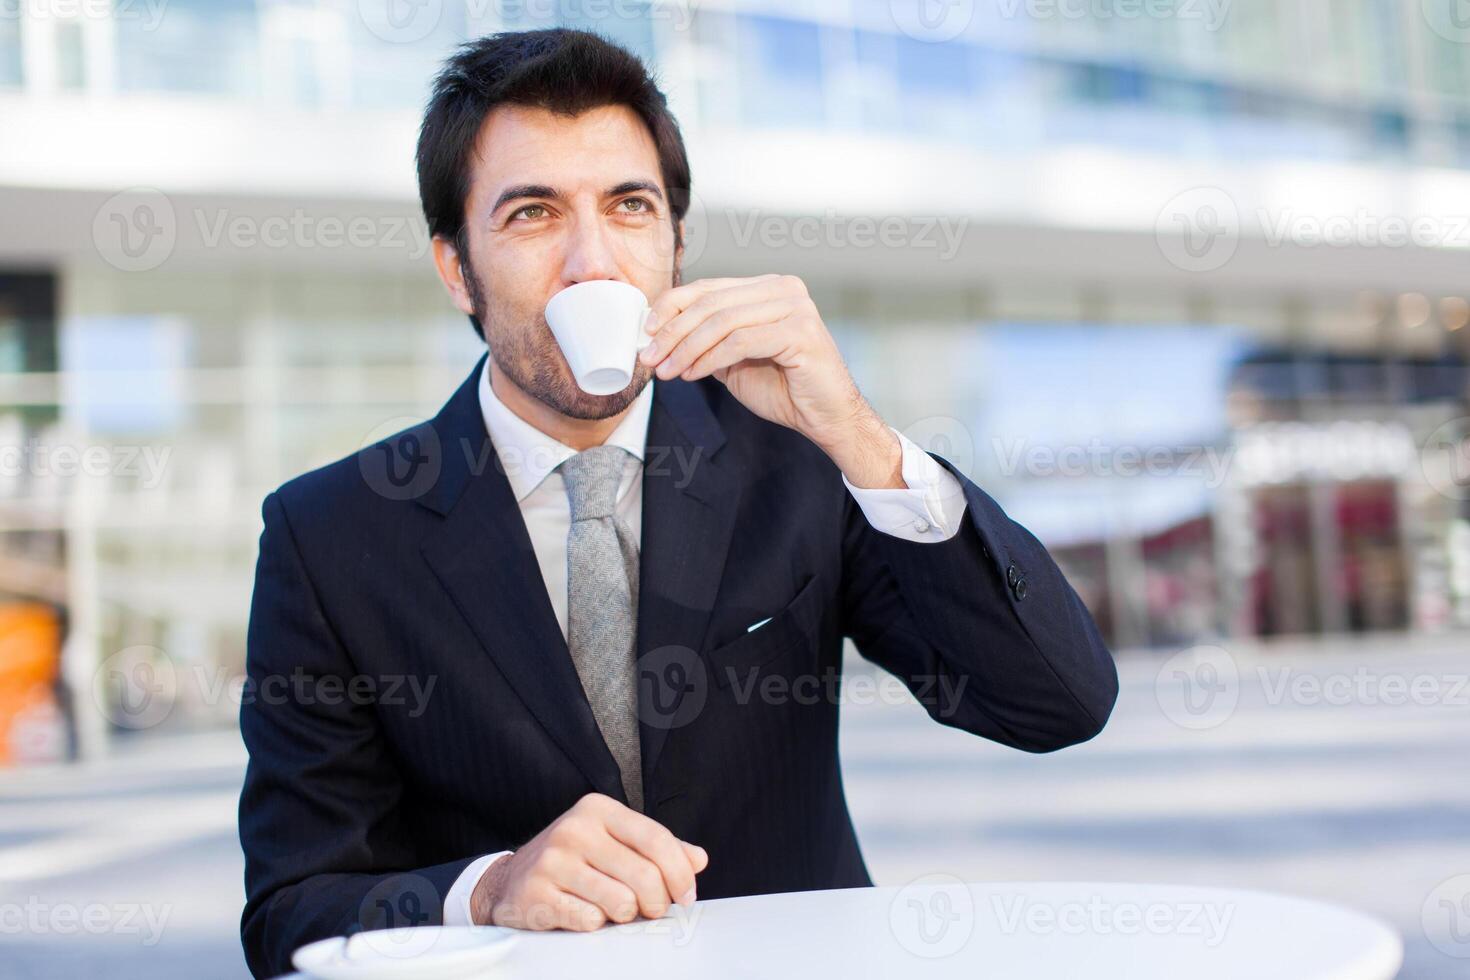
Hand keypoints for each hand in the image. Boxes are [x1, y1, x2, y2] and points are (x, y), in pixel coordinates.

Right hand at [469, 792, 707, 929]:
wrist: (509, 881)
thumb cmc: (572, 861)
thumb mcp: (613, 842)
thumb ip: (657, 848)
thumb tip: (697, 860)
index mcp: (598, 809)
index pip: (656, 839)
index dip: (680, 873)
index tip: (686, 895)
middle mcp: (575, 830)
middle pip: (644, 876)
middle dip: (657, 902)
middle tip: (651, 909)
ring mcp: (553, 862)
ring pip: (621, 902)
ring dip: (626, 915)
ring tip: (615, 909)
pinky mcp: (537, 894)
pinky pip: (590, 921)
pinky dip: (595, 924)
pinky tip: (584, 913)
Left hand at [639, 274, 902, 488]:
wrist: (826, 418)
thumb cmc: (784, 389)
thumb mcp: (734, 359)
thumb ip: (707, 340)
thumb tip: (660, 333)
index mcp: (768, 287)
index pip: (708, 287)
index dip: (671, 306)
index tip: (646, 332)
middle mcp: (784, 288)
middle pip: (711, 302)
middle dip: (673, 331)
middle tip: (650, 358)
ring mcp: (795, 306)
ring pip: (722, 320)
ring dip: (686, 348)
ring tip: (667, 371)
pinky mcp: (801, 330)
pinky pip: (739, 341)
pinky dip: (709, 358)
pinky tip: (693, 374)